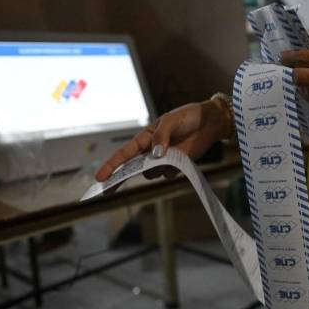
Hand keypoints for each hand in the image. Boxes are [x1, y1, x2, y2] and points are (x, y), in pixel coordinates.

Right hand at [95, 98, 230, 181]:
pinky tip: (183, 155)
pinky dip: (173, 169)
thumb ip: (162, 136)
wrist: (209, 123)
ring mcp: (163, 160)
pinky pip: (168, 174)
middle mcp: (151, 151)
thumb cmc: (187, 117)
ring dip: (157, 168)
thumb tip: (155, 155)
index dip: (112, 165)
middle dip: (119, 179)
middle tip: (107, 192)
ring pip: (152, 173)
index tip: (100, 177)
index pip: (125, 153)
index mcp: (145, 137)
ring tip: (173, 151)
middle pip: (132, 169)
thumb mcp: (172, 121)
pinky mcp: (176, 166)